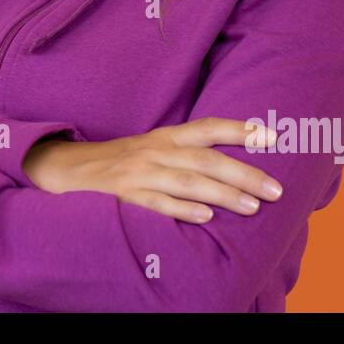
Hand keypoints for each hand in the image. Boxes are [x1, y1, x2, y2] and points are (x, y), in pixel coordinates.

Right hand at [21, 117, 283, 222]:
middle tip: (276, 190)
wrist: (66, 169)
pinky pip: (157, 203)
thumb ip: (186, 151)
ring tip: (252, 206)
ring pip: (188, 181)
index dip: (239, 130)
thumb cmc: (119, 162)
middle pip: (206, 159)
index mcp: (164, 137)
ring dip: (224, 194)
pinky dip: (182, 208)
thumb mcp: (152, 147)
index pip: (207, 127)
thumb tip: (233, 162)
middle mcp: (154, 151)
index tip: (272, 136)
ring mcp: (139, 173)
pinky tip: (205, 216)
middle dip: (244, 173)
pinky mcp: (124, 196)